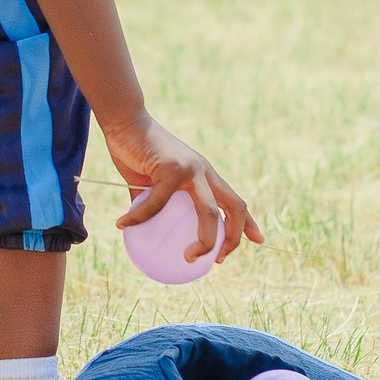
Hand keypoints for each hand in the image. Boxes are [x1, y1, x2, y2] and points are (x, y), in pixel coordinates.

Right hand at [102, 112, 263, 263]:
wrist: (124, 120)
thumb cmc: (134, 151)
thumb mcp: (147, 183)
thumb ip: (152, 204)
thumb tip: (144, 231)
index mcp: (204, 174)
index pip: (234, 200)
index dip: (247, 223)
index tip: (257, 241)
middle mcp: (204, 171)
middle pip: (234, 206)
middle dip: (235, 237)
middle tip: (219, 259)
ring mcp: (191, 168)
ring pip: (208, 211)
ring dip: (204, 240)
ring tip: (188, 258)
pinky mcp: (172, 168)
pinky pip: (156, 204)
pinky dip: (138, 217)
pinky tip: (122, 224)